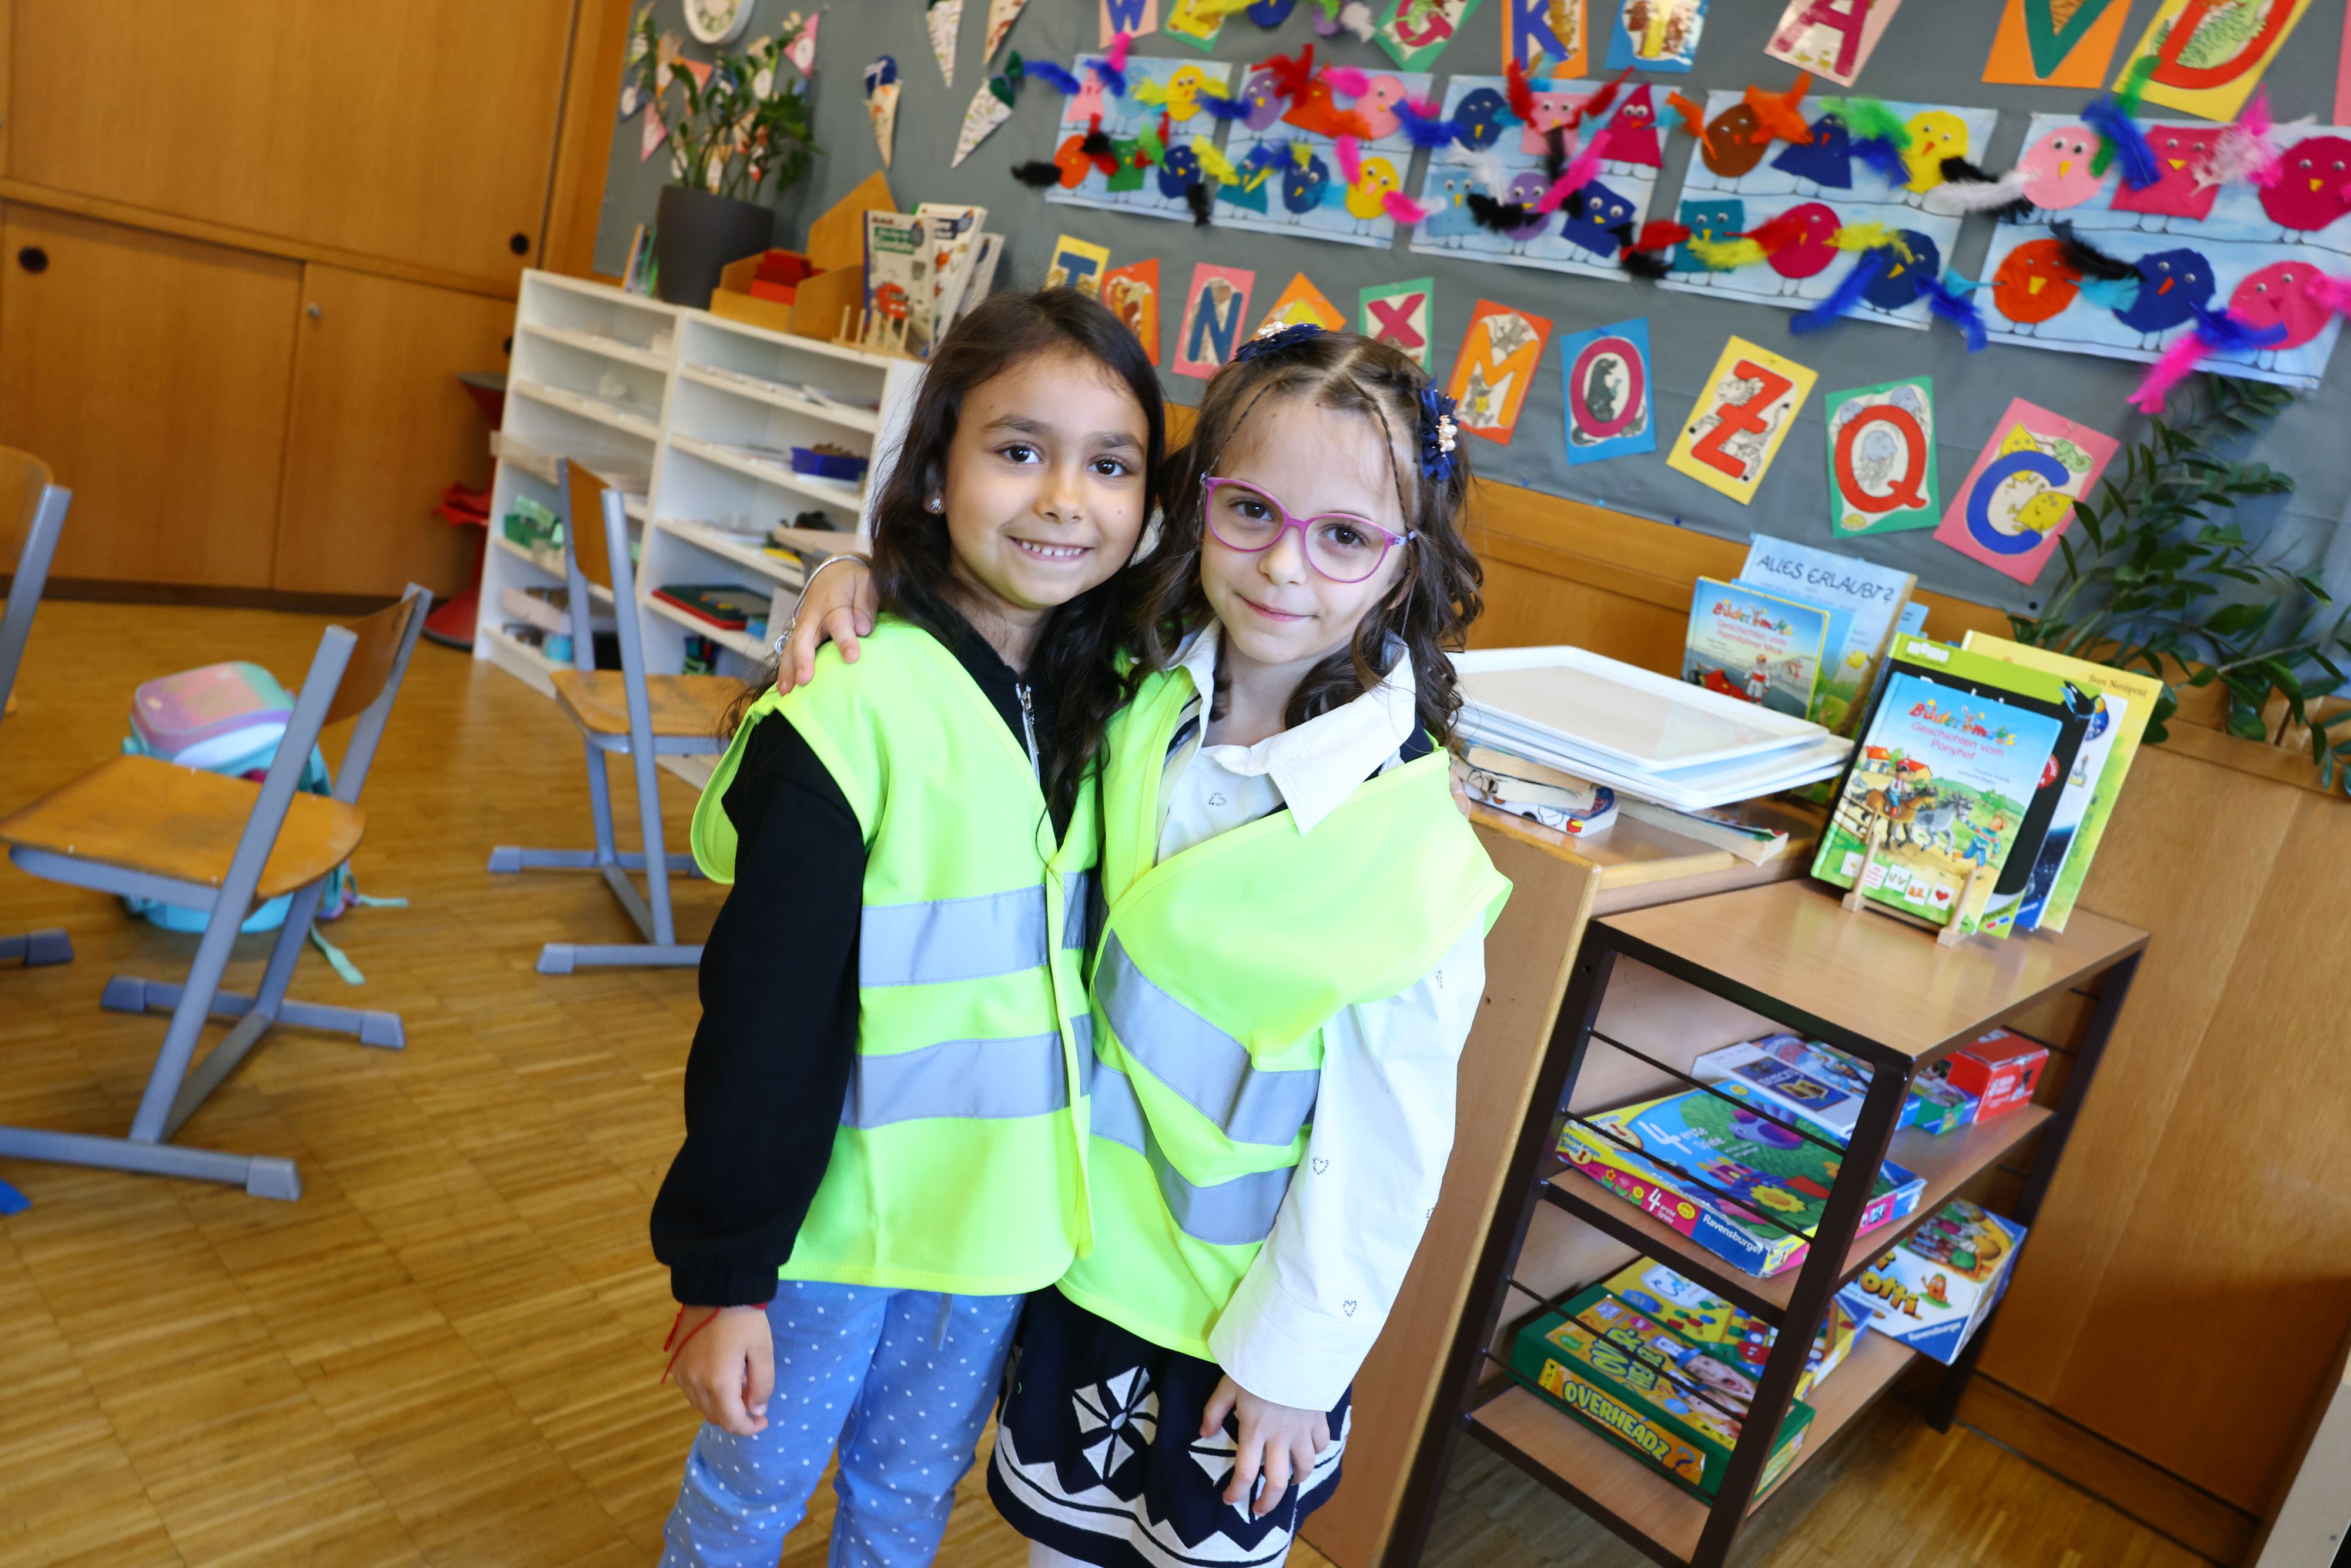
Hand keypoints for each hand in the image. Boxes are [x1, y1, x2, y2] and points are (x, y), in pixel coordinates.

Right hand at [669, 1305, 774, 1435]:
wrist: (715, 1287)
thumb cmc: (744, 1317)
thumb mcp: (762, 1349)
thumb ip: (762, 1384)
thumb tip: (756, 1411)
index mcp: (718, 1381)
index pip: (731, 1422)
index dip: (749, 1428)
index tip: (763, 1420)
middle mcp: (694, 1382)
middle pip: (714, 1417)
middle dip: (735, 1414)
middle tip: (752, 1394)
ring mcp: (681, 1373)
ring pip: (701, 1406)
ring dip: (720, 1404)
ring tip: (738, 1379)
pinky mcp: (675, 1363)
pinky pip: (690, 1391)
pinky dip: (706, 1392)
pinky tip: (720, 1372)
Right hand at [776, 556, 876, 693]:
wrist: (835, 572)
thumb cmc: (855, 581)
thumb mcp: (866, 583)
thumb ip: (865, 605)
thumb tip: (863, 629)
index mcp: (833, 601)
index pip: (839, 621)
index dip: (845, 639)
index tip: (852, 657)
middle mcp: (813, 614)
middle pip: (804, 637)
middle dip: (803, 659)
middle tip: (805, 680)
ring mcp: (803, 624)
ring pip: (791, 647)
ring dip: (788, 669)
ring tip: (786, 691)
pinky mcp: (800, 633)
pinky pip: (789, 651)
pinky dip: (786, 669)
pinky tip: (784, 689)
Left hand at [1201, 1374, 1330, 1516]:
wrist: (1292, 1348)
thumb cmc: (1256, 1365)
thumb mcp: (1228, 1385)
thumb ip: (1214, 1411)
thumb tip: (1203, 1434)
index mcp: (1254, 1431)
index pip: (1244, 1472)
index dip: (1236, 1492)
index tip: (1229, 1500)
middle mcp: (1279, 1438)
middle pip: (1277, 1482)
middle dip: (1268, 1502)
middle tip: (1261, 1510)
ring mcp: (1302, 1430)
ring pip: (1304, 1468)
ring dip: (1296, 1480)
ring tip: (1288, 1482)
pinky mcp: (1318, 1419)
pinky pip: (1321, 1444)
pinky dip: (1316, 1451)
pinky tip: (1308, 1451)